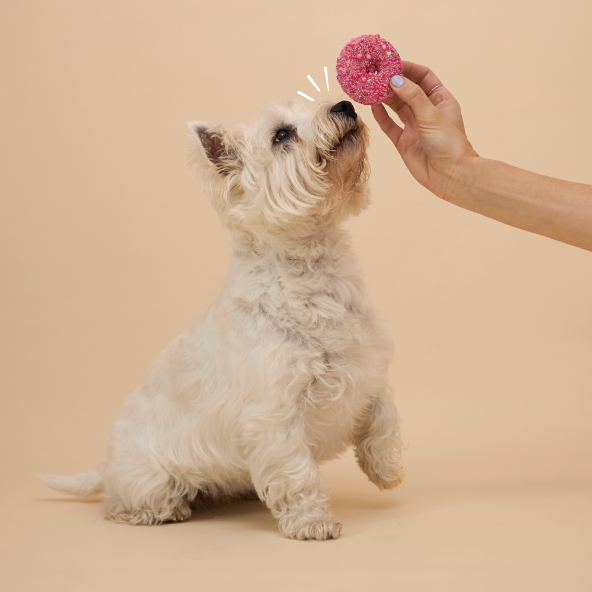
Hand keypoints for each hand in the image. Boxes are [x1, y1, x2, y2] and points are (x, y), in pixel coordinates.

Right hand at [371, 61, 478, 199]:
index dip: (408, 69)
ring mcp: (415, 127)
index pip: (423, 77)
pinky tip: (373, 106)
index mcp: (441, 101)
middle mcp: (427, 112)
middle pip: (407, 91)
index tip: (392, 63)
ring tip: (370, 88)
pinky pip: (390, 126)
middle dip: (392, 82)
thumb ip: (412, 96)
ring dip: (384, 98)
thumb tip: (395, 79)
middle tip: (376, 74)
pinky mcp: (404, 142)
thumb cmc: (448, 143)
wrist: (449, 175)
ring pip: (397, 107)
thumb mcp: (431, 114)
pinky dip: (381, 116)